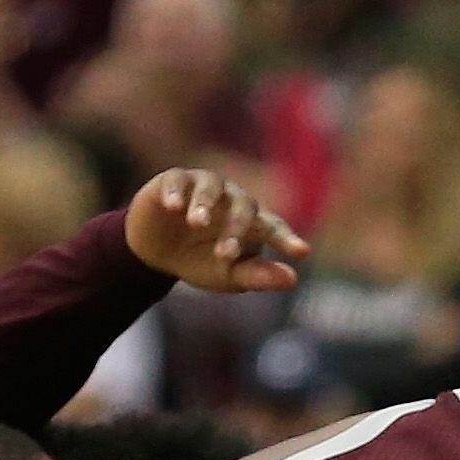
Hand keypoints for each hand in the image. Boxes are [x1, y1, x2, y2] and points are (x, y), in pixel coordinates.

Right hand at [125, 168, 308, 294]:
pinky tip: (173, 207)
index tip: (301, 252)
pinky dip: (176, 192)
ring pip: (211, 187)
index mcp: (254, 222)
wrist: (158, 253)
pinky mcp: (174, 180)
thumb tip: (292, 279)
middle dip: (236, 229)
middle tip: (225, 254)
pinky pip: (177, 180)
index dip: (287, 239)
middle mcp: (233, 198)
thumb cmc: (202, 263)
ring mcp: (204, 186)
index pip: (275, 228)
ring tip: (196, 223)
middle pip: (244, 207)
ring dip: (205, 204)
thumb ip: (259, 276)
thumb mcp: (230, 276)